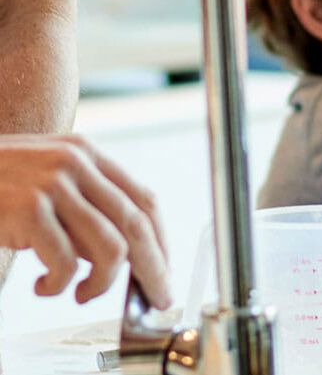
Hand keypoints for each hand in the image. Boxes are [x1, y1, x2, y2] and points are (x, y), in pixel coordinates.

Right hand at [0, 135, 171, 307]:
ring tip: (84, 293)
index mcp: (88, 155)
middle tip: (156, 295)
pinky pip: (66, 262)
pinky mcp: (28, 209)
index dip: (161, 238)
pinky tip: (45, 287)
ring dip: (103, 282)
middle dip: (153, 266)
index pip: (144, 199)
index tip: (164, 267)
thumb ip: (87, 205)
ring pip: (111, 247)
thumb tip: (125, 252)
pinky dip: (61, 286)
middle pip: (137, 223)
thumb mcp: (49, 178)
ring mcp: (53, 184)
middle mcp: (77, 163)